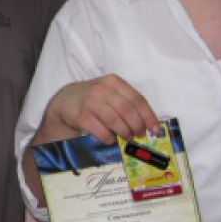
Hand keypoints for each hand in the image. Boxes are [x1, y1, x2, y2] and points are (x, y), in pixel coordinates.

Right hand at [40, 75, 158, 144]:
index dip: (148, 116)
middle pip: (127, 110)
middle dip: (137, 126)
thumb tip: (148, 124)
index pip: (137, 99)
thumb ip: (127, 103)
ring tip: (127, 138)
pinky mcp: (81, 116)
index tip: (155, 129)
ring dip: (124, 132)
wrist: (65, 102)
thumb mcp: (110, 94)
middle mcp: (102, 89)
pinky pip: (100, 130)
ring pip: (114, 120)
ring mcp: (90, 101)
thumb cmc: (93, 100)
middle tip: (139, 135)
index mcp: (114, 82)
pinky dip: (108, 138)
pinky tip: (110, 139)